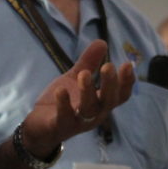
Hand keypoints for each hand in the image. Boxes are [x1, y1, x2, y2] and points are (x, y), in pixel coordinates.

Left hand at [22, 39, 133, 156]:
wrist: (40, 127)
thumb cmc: (63, 102)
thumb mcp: (75, 79)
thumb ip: (88, 63)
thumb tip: (102, 41)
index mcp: (101, 103)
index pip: (120, 95)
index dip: (126, 82)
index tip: (128, 64)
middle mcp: (94, 114)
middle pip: (108, 101)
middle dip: (110, 84)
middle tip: (108, 66)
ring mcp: (78, 122)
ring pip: (88, 109)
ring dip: (87, 92)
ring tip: (84, 74)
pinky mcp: (59, 126)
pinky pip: (64, 117)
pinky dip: (63, 104)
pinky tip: (60, 90)